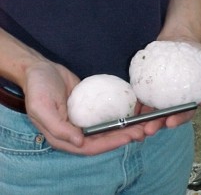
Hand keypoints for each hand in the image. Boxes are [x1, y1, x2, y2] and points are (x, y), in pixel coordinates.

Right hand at [23, 61, 145, 154]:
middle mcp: (78, 132)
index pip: (91, 147)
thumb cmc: (38, 88)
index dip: (111, 144)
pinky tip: (135, 110)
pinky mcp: (93, 109)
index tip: (129, 136)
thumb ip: (59, 128)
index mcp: (65, 137)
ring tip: (145, 123)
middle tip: (144, 130)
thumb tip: (79, 142)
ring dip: (127, 127)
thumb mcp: (42, 107)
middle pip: (104, 139)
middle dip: (125, 136)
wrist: (41, 69)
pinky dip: (122, 114)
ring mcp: (86, 120)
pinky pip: (109, 114)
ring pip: (109, 128)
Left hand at [135, 40, 200, 129]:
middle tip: (148, 129)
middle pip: (164, 115)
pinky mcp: (147, 85)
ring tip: (135, 123)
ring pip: (150, 109)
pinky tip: (131, 107)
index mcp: (187, 101)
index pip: (183, 114)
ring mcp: (158, 94)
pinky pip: (141, 95)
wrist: (181, 38)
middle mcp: (171, 101)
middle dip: (156, 124)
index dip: (178, 120)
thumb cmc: (198, 57)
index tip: (170, 123)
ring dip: (143, 118)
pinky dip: (136, 102)